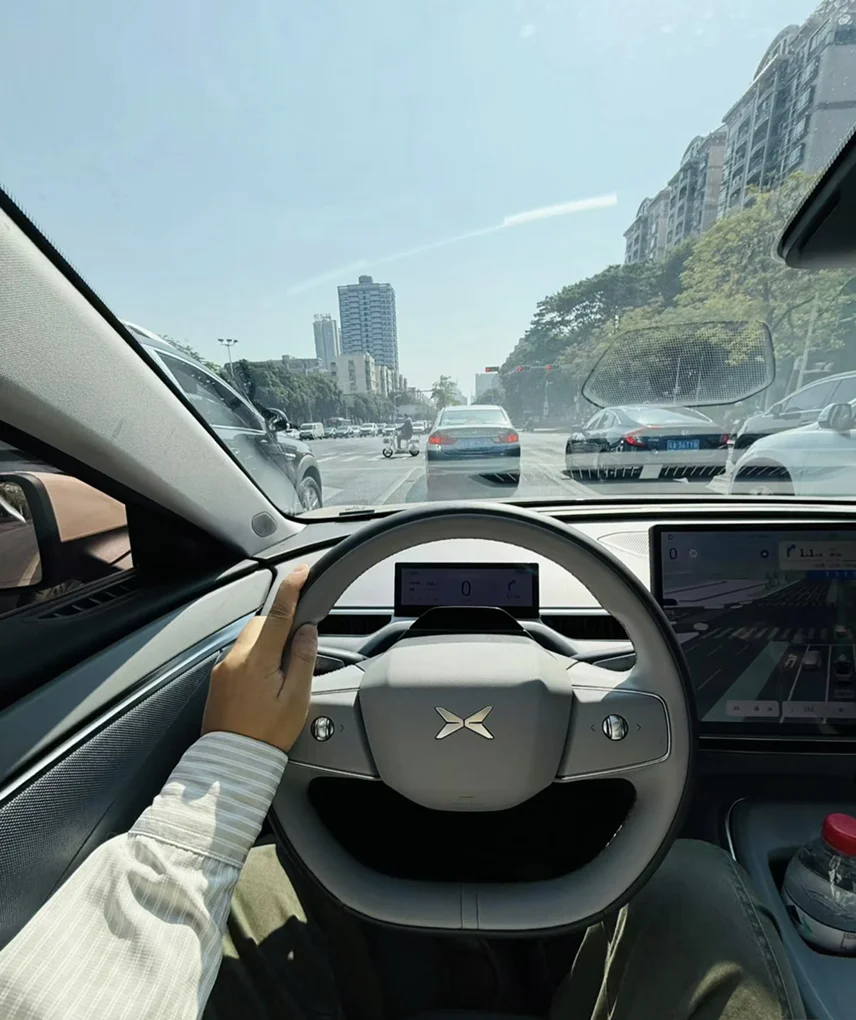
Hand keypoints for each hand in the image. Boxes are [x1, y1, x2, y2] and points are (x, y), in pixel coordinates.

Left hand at [202, 565, 316, 752]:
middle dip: (280, 626)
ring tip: (280, 676)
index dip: (292, 588)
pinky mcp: (218, 679)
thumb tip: (307, 631)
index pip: (278, 613)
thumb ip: (303, 659)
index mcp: (258, 660)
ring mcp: (223, 668)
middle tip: (297, 651)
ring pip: (251, 639)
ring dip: (267, 644)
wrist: (231, 763)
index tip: (302, 572)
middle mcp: (236, 658)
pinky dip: (255, 659)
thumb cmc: (266, 735)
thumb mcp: (296, 699)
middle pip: (262, 623)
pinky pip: (240, 656)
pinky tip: (264, 684)